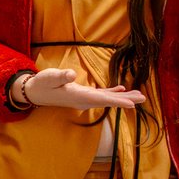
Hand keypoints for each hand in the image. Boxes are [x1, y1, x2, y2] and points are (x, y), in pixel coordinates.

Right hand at [21, 68, 146, 109]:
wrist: (36, 92)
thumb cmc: (43, 84)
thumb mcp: (50, 77)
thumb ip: (61, 76)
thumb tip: (71, 74)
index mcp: (79, 97)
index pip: (102, 100)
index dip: (118, 102)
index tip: (132, 104)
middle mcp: (85, 100)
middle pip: (109, 101)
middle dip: (126, 100)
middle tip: (143, 98)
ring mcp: (85, 99)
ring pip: (107, 99)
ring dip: (123, 97)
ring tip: (139, 95)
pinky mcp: (84, 95)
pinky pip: (102, 95)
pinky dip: (113, 92)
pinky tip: (121, 89)